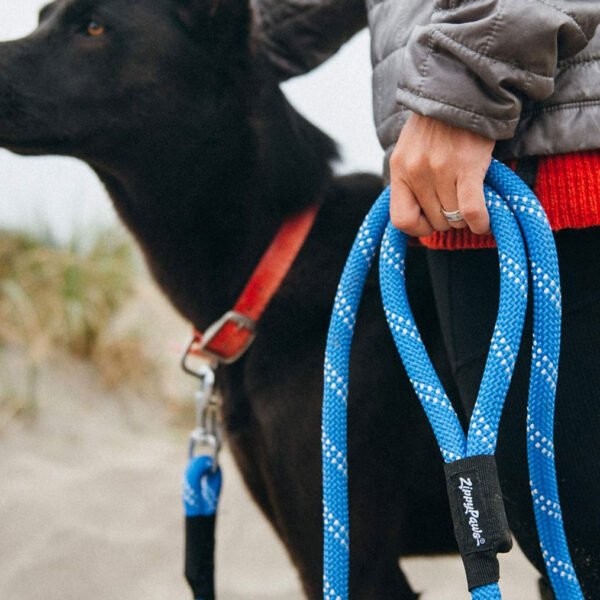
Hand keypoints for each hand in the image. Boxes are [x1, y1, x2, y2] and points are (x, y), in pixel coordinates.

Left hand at [389, 113, 494, 236]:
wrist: (461, 89)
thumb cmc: (436, 124)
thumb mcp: (410, 150)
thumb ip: (410, 179)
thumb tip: (419, 215)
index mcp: (400, 170)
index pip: (401, 220)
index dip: (419, 228)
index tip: (431, 220)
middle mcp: (416, 172)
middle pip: (434, 220)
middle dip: (448, 219)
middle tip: (457, 205)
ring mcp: (441, 170)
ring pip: (454, 217)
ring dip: (466, 219)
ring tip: (472, 205)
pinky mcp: (468, 167)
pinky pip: (472, 210)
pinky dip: (480, 222)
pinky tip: (484, 222)